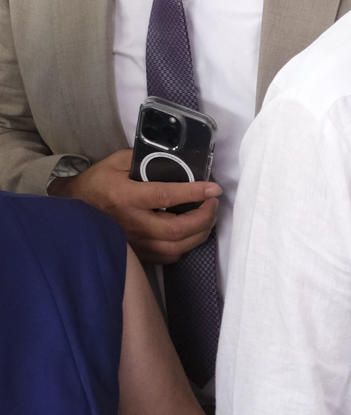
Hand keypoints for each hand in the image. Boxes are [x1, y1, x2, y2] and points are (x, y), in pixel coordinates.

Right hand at [52, 149, 220, 263]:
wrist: (71, 212)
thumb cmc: (95, 184)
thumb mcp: (114, 163)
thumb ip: (143, 159)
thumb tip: (174, 160)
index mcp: (126, 197)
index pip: (165, 196)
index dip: (194, 192)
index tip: (214, 188)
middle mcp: (132, 223)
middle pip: (177, 229)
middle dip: (204, 217)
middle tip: (213, 203)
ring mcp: (135, 243)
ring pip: (176, 247)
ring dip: (200, 233)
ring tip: (208, 217)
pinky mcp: (137, 254)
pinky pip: (169, 256)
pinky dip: (187, 245)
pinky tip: (192, 232)